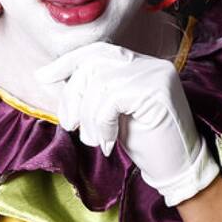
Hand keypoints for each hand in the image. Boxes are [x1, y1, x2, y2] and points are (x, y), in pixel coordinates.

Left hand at [33, 42, 220, 206]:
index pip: (97, 51)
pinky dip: (102, 124)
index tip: (43, 77)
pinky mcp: (157, 92)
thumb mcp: (110, 111)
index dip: (67, 62)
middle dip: (72, 95)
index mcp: (139, 63)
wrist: (178, 170)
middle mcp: (150, 63)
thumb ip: (90, 91)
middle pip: (93, 64)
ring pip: (99, 83)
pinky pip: (111, 101)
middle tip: (69, 126)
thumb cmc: (144, 143)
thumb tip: (48, 76)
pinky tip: (110, 142)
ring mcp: (156, 75)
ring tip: (95, 139)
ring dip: (87, 117)